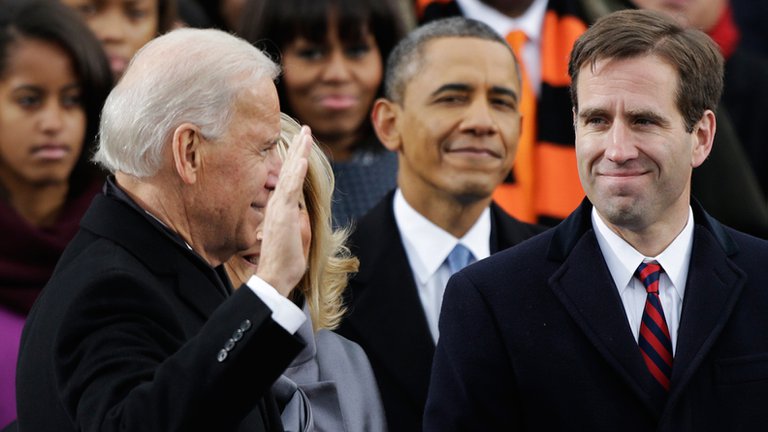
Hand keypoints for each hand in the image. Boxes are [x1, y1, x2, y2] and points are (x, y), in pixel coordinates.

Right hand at [255, 126, 310, 296]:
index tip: (300, 146)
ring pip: (290, 174)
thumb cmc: (284, 262)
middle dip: (297, 149)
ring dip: (299, 153)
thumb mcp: (294, 237)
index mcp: (280, 209)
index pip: (288, 179)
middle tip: (305, 131)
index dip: (294, 161)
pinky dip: (296, 172)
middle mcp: (277, 204)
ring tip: (307, 135)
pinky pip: (290, 188)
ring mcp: (279, 207)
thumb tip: (302, 217)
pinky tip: (302, 158)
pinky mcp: (283, 213)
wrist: (274, 276)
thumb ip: (297, 224)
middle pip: (288, 170)